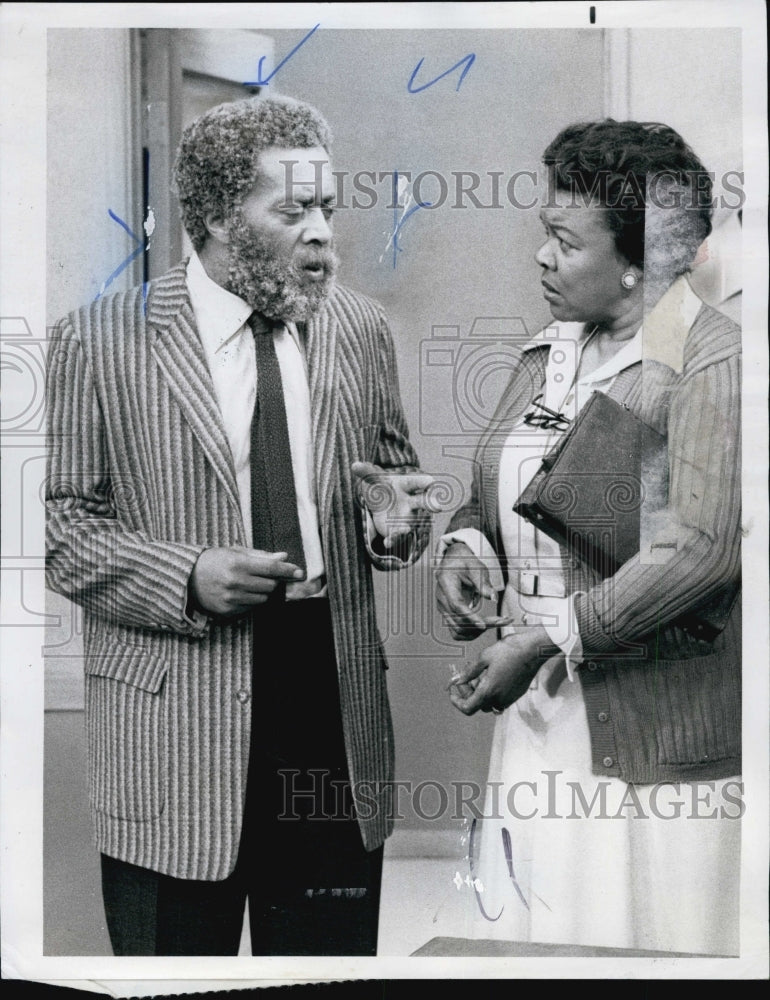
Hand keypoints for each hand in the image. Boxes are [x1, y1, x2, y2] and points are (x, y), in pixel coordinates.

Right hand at [189, 547, 303, 616]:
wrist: (186, 579)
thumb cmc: (213, 561)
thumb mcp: (235, 552)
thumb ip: (261, 556)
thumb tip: (284, 558)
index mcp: (237, 564)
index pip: (271, 568)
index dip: (288, 570)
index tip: (300, 572)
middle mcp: (235, 583)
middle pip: (270, 585)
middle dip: (273, 580)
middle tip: (266, 575)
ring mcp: (231, 599)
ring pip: (263, 598)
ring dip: (263, 591)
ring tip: (249, 583)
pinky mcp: (228, 611)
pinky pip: (252, 608)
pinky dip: (252, 600)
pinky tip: (241, 592)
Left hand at [351, 461, 432, 549]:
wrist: (383, 503)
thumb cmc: (384, 486)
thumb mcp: (375, 478)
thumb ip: (366, 472)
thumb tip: (354, 465)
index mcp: (407, 485)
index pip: (416, 482)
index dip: (423, 482)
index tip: (430, 481)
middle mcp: (412, 501)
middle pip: (423, 502)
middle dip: (430, 504)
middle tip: (438, 506)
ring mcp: (408, 517)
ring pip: (411, 522)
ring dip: (408, 526)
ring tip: (406, 530)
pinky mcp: (399, 529)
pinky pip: (397, 536)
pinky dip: (393, 540)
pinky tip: (387, 543)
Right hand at [436, 541, 506, 639]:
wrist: (453, 562)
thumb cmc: (464, 562)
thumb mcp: (476, 567)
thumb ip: (484, 582)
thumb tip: (493, 597)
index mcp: (446, 582)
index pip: (456, 605)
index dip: (470, 616)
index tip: (483, 625)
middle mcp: (442, 598)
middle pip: (459, 620)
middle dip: (482, 624)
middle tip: (503, 620)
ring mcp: (443, 608)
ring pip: (458, 631)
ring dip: (477, 631)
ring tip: (495, 623)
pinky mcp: (448, 615)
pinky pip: (457, 632)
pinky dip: (471, 633)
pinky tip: (484, 626)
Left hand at [448, 626, 554, 714]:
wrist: (534, 649)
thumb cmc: (509, 650)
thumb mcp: (484, 657)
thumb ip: (469, 672)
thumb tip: (458, 680)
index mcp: (489, 691)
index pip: (467, 708)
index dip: (456, 702)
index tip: (452, 691)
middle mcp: (499, 699)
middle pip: (476, 704)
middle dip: (467, 691)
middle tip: (463, 675)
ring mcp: (509, 698)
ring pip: (487, 702)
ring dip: (478, 691)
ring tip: (476, 673)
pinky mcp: (516, 694)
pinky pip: (499, 698)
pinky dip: (490, 691)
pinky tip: (489, 675)